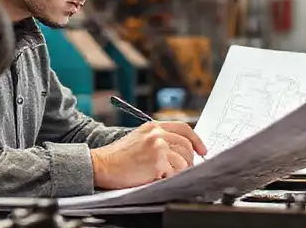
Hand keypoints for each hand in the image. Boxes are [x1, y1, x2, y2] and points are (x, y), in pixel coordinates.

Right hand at [90, 121, 207, 189]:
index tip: (202, 150)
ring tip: (164, 174)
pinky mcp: (157, 162)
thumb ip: (159, 138)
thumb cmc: (119, 156)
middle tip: (184, 169)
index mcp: (154, 126)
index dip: (196, 140)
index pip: (184, 128)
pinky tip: (157, 177)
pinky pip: (174, 173)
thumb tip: (181, 149)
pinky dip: (169, 178)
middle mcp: (157, 134)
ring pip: (183, 162)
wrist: (102, 164)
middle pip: (187, 146)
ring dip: (177, 171)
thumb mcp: (139, 138)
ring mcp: (158, 147)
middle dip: (189, 160)